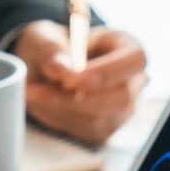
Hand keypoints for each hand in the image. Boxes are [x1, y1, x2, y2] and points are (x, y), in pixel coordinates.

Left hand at [12, 20, 146, 143]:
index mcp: (127, 47)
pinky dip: (59, 121)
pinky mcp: (107, 128)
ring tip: (35, 93)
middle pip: (122, 98)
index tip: (69, 80)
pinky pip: (86, 132)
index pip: (134, 60)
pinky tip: (45, 104)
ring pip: (101, 120)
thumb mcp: (44, 38)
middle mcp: (133, 80)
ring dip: (61, 110)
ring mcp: (124, 108)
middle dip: (77, 99)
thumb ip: (50, 49)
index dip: (105, 72)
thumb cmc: (52, 47)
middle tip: (38, 91)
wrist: (45, 68)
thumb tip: (60, 68)